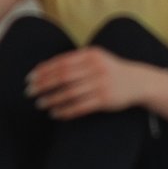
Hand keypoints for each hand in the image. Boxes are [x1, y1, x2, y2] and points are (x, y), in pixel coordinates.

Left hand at [24, 44, 144, 119]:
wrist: (138, 82)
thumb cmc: (110, 70)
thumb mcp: (95, 59)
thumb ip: (74, 62)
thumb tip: (43, 68)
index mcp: (91, 55)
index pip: (61, 62)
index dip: (43, 71)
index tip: (30, 79)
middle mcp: (96, 68)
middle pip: (63, 76)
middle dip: (43, 85)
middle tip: (29, 92)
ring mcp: (101, 84)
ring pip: (69, 93)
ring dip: (52, 99)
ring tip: (40, 104)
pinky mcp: (105, 100)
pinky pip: (80, 106)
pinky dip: (65, 111)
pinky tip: (55, 113)